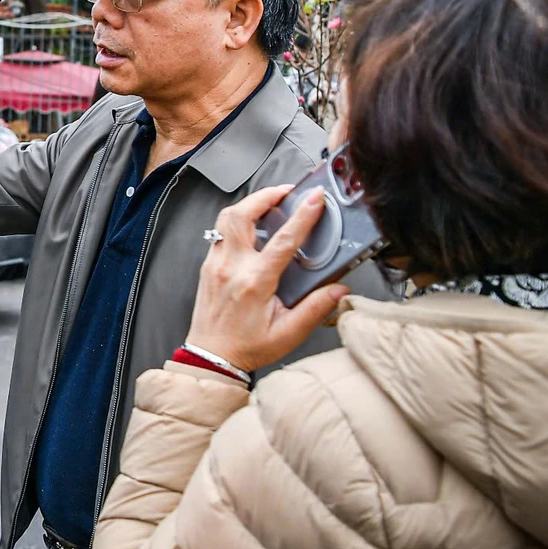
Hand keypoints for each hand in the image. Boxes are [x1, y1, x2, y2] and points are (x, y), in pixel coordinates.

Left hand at [185, 184, 349, 374]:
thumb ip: (316, 308)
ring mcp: (215, 264)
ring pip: (226, 219)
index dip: (302, 215)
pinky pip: (220, 233)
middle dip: (266, 196)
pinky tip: (251, 226)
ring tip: (269, 201)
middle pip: (242, 215)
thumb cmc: (246, 347)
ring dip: (248, 205)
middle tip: (287, 191)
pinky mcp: (207, 267)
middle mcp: (231, 267)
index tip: (315, 198)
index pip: (283, 239)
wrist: (211, 358)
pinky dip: (236, 222)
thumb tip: (339, 290)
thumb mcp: (289, 333)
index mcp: (254, 282)